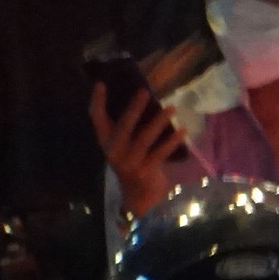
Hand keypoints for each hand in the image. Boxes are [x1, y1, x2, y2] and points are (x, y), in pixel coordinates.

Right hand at [88, 79, 185, 217]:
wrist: (136, 195)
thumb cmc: (131, 160)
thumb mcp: (123, 142)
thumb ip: (127, 122)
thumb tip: (141, 93)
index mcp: (106, 140)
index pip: (96, 118)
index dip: (97, 102)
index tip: (101, 84)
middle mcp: (114, 151)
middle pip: (122, 126)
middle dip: (133, 108)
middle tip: (145, 91)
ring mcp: (129, 162)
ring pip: (144, 138)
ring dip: (158, 122)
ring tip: (172, 108)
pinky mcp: (145, 171)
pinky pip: (160, 153)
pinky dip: (172, 141)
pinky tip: (182, 131)